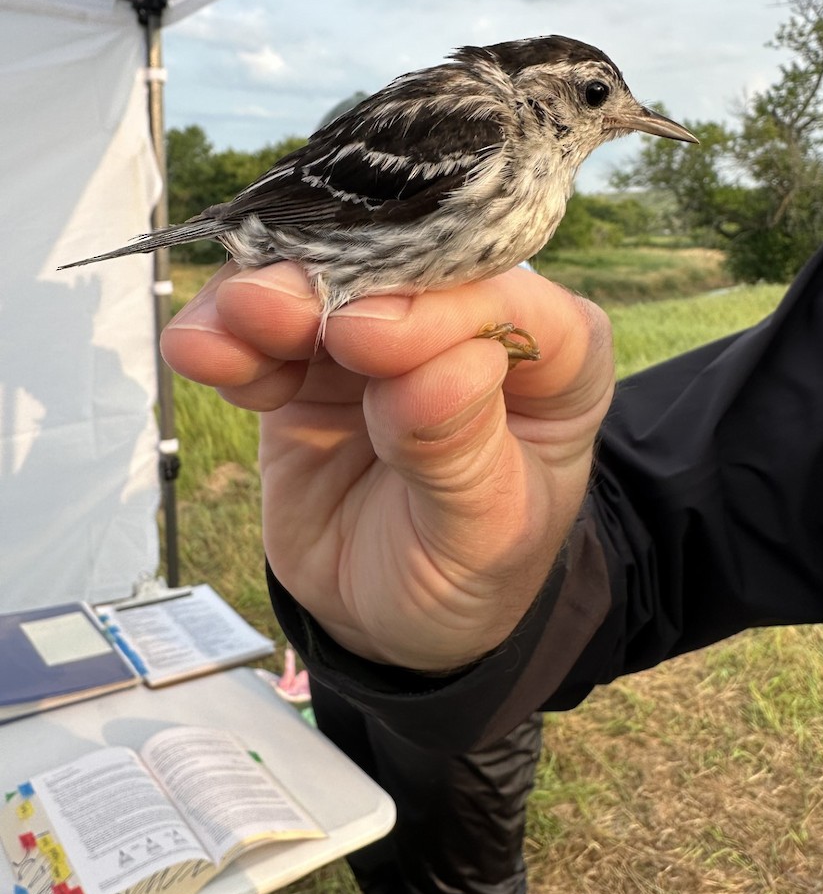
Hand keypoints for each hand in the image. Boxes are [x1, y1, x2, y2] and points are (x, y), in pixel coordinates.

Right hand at [161, 263, 614, 671]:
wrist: (393, 620)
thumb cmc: (471, 572)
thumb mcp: (485, 533)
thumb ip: (461, 451)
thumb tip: (445, 367)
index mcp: (550, 359)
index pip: (506, 301)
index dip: (436, 307)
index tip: (369, 336)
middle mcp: (465, 330)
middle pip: (402, 274)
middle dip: (333, 283)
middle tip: (272, 306)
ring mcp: (381, 343)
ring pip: (322, 291)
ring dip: (268, 299)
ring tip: (228, 323)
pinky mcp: (311, 368)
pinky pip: (266, 339)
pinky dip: (231, 339)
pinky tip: (200, 350)